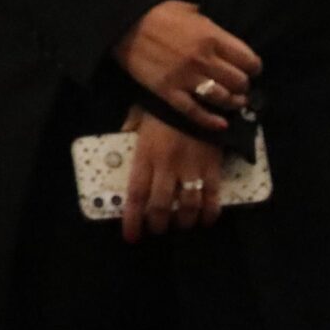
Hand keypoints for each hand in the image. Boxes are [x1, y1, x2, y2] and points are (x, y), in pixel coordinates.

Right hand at [112, 0, 260, 129]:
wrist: (123, 24)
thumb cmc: (158, 13)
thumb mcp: (190, 10)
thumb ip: (211, 25)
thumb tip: (225, 36)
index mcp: (212, 37)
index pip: (248, 60)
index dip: (253, 67)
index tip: (250, 68)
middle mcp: (204, 60)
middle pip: (239, 82)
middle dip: (243, 85)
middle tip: (240, 85)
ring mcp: (187, 78)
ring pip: (222, 99)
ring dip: (233, 102)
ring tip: (234, 101)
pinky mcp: (170, 92)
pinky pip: (196, 112)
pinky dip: (211, 121)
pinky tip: (221, 123)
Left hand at [121, 106, 222, 243]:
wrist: (199, 93)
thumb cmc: (164, 106)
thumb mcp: (138, 116)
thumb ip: (127, 133)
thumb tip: (117, 147)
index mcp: (145, 154)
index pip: (135, 194)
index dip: (132, 219)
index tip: (131, 236)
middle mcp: (167, 165)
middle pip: (161, 206)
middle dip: (158, 224)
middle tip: (157, 230)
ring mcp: (192, 167)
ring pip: (187, 206)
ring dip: (183, 222)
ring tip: (180, 226)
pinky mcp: (212, 166)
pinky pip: (212, 196)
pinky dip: (210, 213)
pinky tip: (206, 220)